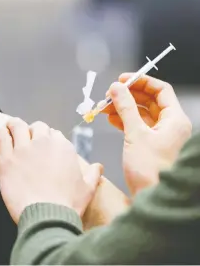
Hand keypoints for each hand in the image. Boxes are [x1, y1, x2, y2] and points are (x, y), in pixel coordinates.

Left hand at [0, 118, 102, 223]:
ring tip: (10, 129)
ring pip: (17, 126)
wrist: (47, 217)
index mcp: (63, 147)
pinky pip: (2, 137)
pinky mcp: (6, 158)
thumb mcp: (87, 189)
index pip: (54, 133)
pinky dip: (2, 133)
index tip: (44, 147)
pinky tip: (2, 135)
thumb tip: (98, 166)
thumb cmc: (68, 205)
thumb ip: (92, 174)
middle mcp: (43, 142)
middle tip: (28, 139)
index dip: (48, 139)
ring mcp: (23, 149)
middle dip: (33, 131)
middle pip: (37, 127)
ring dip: (14, 126)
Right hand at [103, 74, 191, 194]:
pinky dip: (124, 120)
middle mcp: (171, 126)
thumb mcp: (135, 134)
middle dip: (128, 96)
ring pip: (142, 113)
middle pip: (150, 101)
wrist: (152, 200)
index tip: (121, 79)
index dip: (140, 81)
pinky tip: (110, 119)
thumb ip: (125, 107)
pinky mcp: (152, 146)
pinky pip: (138, 126)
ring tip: (105, 107)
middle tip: (109, 94)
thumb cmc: (150, 170)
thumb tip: (115, 87)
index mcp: (175, 120)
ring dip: (123, 108)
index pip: (161, 90)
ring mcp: (162, 136)